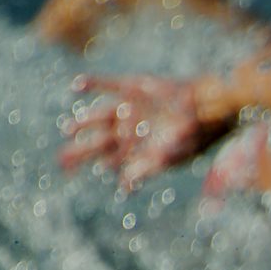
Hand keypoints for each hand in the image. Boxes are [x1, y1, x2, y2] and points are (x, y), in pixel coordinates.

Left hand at [60, 73, 230, 191]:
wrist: (209, 107)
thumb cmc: (195, 137)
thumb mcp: (172, 157)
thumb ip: (148, 169)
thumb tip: (126, 185)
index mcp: (136, 148)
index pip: (107, 159)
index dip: (87, 165)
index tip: (66, 171)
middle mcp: (129, 129)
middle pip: (98, 140)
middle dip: (79, 150)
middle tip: (61, 159)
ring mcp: (130, 108)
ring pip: (99, 116)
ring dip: (83, 122)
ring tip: (67, 129)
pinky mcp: (134, 88)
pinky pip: (109, 85)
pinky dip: (94, 84)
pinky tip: (77, 85)